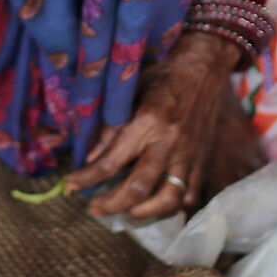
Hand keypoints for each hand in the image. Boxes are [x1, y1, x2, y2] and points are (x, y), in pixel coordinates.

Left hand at [65, 28, 262, 219]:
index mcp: (149, 120)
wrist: (206, 64)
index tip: (70, 185)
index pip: (111, 161)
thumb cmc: (163, 72)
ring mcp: (190, 154)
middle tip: (94, 209)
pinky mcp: (203, 160)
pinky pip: (190, 194)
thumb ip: (110, 125)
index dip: (87, 178)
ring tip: (127, 211)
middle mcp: (170, 141)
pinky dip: (172, 205)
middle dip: (112, 204)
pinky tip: (155, 203)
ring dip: (144, 212)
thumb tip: (90, 158)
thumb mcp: (130, 90)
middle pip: (138, 187)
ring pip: (169, 198)